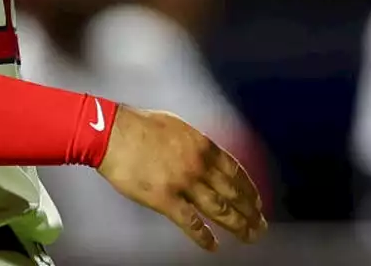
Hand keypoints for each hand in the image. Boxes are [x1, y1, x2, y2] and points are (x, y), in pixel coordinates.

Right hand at [97, 105, 267, 251]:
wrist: (111, 133)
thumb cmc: (138, 125)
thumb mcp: (176, 125)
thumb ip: (195, 143)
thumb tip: (206, 155)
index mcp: (203, 146)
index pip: (236, 171)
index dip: (249, 190)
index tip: (257, 202)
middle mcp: (199, 166)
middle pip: (233, 193)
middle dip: (250, 212)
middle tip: (259, 226)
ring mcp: (184, 184)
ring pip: (219, 210)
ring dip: (238, 226)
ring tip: (248, 237)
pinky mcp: (165, 200)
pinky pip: (190, 223)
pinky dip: (204, 236)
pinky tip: (213, 245)